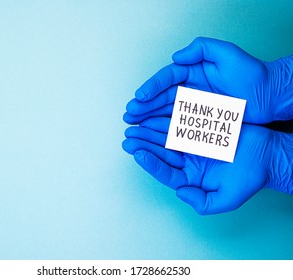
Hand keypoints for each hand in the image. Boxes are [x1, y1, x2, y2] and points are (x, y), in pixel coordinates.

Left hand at [122, 118, 291, 214]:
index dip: (151, 163)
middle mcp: (188, 161)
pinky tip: (153, 115)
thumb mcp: (227, 198)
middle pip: (161, 152)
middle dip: (144, 144)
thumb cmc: (249, 178)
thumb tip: (181, 193)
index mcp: (191, 178)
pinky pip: (180, 123)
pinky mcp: (200, 128)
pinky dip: (167, 119)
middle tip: (128, 137)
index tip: (137, 154)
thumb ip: (203, 202)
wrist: (267, 155)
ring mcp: (193, 144)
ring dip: (150, 131)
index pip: (166, 172)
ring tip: (134, 125)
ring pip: (166, 137)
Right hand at [124, 37, 292, 124]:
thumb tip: (177, 57)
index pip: (167, 78)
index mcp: (192, 72)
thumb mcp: (228, 53)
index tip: (140, 95)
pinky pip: (178, 124)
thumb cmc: (251, 74)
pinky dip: (163, 129)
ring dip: (148, 118)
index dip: (152, 86)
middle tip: (129, 113)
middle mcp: (190, 88)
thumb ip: (201, 49)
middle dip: (144, 106)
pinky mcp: (199, 119)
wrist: (268, 95)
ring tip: (132, 124)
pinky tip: (150, 132)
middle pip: (161, 97)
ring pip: (166, 112)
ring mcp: (193, 105)